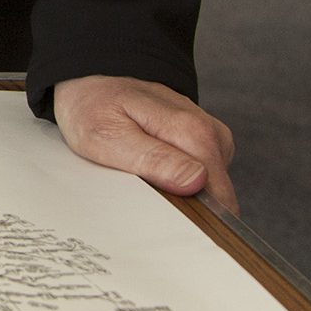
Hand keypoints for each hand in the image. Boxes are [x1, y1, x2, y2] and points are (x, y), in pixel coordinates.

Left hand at [51, 74, 238, 215]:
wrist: (91, 82)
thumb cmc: (94, 108)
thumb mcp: (108, 137)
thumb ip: (153, 159)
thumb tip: (197, 181)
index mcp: (191, 129)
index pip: (219, 193)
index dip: (200, 218)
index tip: (172, 228)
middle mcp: (209, 130)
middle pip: (219, 193)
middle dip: (190, 207)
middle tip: (146, 201)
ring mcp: (210, 135)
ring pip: (212, 186)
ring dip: (185, 194)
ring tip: (145, 181)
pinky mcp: (205, 141)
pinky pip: (204, 175)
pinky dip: (182, 182)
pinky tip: (156, 172)